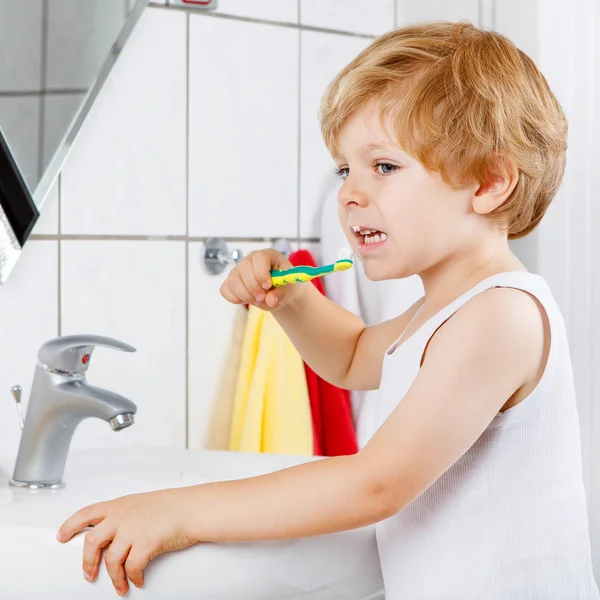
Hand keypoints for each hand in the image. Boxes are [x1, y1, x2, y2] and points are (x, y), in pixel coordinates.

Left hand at [56, 487, 195, 595]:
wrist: (192, 508)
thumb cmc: (173, 506)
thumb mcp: (142, 504)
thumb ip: (125, 515)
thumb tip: (115, 532)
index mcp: (120, 505)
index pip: (86, 513)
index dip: (70, 525)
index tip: (62, 536)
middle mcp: (122, 517)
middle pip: (92, 541)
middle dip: (87, 562)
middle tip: (89, 574)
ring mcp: (133, 530)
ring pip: (111, 560)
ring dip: (114, 578)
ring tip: (120, 585)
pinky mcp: (145, 544)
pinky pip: (132, 568)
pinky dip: (133, 577)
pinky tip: (137, 579)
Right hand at [220, 248, 298, 309]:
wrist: (278, 294)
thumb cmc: (284, 287)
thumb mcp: (288, 290)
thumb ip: (281, 294)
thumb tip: (270, 300)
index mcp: (267, 255)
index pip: (259, 258)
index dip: (261, 273)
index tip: (267, 287)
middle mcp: (250, 259)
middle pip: (243, 268)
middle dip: (253, 287)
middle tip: (263, 298)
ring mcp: (238, 270)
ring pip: (233, 280)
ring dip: (245, 295)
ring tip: (258, 300)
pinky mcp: (230, 281)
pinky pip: (225, 289)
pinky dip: (235, 298)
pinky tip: (246, 300)